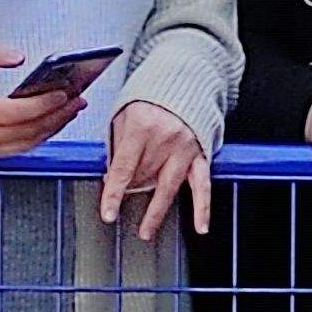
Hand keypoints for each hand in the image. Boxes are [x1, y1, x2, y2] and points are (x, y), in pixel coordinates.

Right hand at [0, 42, 86, 165]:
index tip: (63, 92)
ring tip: (70, 109)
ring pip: (26, 144)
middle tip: (76, 99)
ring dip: (52, 127)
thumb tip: (17, 57)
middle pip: (26, 131)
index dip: (43, 104)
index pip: (14, 113)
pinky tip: (51, 121)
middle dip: (56, 115)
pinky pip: (17, 150)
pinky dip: (37, 136)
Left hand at [102, 97, 213, 240]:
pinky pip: (202, 184)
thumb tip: (112, 177)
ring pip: (168, 186)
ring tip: (146, 231)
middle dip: (131, 191)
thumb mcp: (122, 114)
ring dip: (156, 211)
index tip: (108, 214)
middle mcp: (165, 139)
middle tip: (123, 203)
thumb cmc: (149, 97)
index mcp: (141, 127)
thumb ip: (116, 145)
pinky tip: (201, 226)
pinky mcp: (201, 153)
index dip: (114, 194)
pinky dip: (202, 207)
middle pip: (144, 178)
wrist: (184, 81)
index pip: (123, 168)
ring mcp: (186, 148)